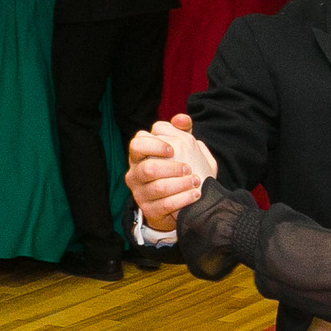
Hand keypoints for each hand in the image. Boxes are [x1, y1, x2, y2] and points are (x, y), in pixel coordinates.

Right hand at [123, 114, 213, 229]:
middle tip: (188, 168)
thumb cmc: (181, 170)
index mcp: (139, 156)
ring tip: (196, 182)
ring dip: (181, 184)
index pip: (137, 144)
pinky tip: (196, 194)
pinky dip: (184, 199)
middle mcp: (135, 174)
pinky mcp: (149, 211)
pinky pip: (166, 205)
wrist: (184, 201)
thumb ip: (182, 131)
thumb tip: (181, 119)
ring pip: (158, 188)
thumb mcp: (183, 149)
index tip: (173, 149)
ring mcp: (140, 194)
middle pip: (147, 168)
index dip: (155, 145)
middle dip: (171, 168)